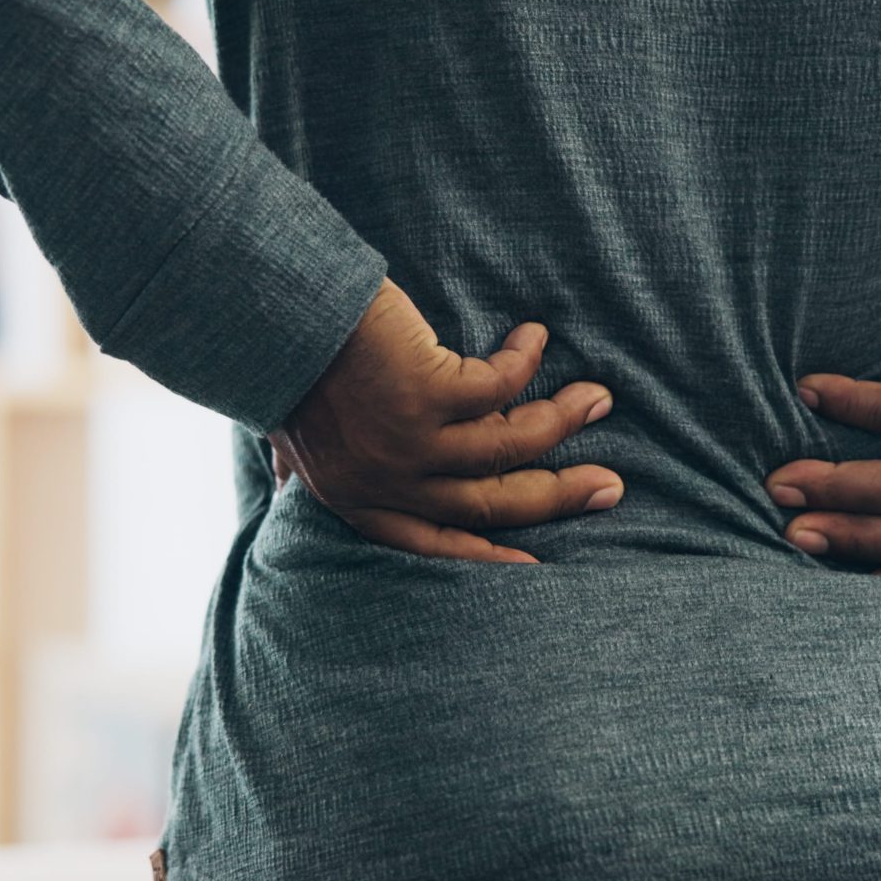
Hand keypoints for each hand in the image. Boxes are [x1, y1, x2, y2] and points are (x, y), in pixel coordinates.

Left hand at [268, 277, 622, 563]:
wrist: (271, 313)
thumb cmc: (284, 365)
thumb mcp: (287, 435)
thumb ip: (305, 464)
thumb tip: (292, 481)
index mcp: (360, 501)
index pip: (436, 544)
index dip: (489, 557)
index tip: (536, 567)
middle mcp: (389, 482)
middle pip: (493, 503)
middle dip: (559, 496)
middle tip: (609, 486)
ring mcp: (409, 442)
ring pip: (509, 447)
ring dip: (560, 421)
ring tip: (596, 398)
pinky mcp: (426, 393)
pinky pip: (500, 387)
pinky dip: (524, 362)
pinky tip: (532, 339)